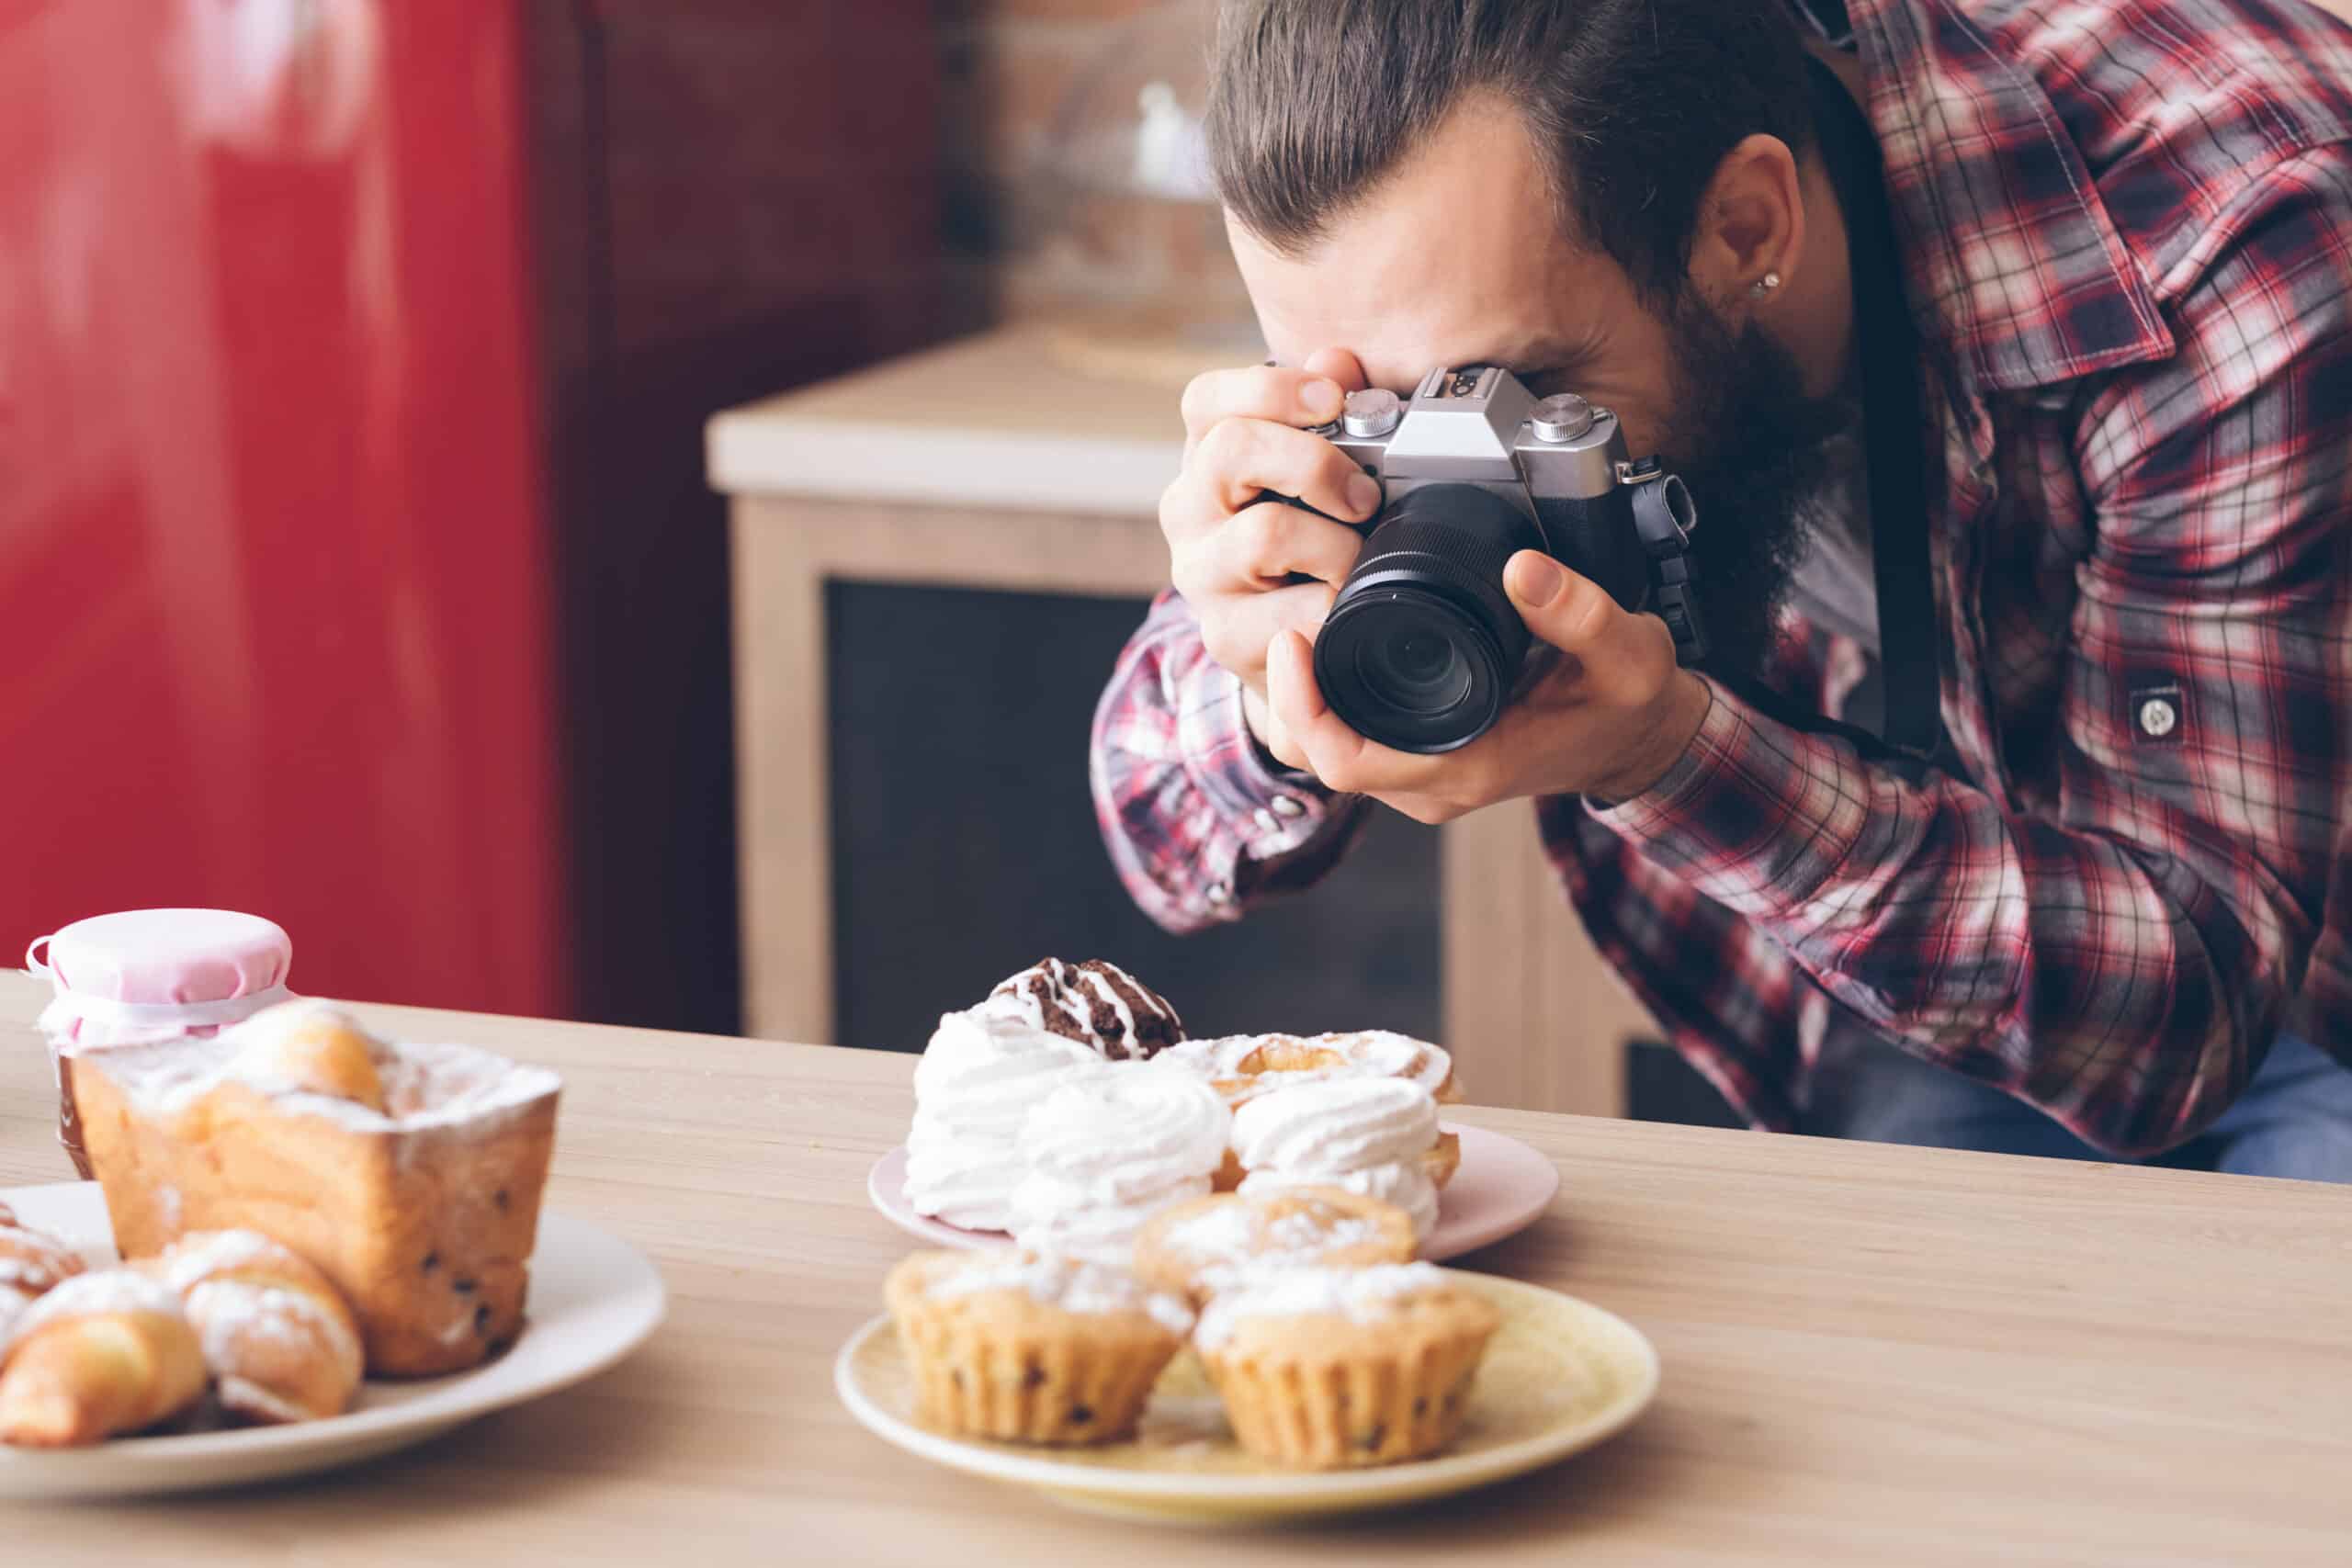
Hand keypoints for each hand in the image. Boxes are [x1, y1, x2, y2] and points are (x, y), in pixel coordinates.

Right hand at [1162, 348, 1383, 759]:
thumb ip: (1329, 410)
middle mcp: (1187, 510)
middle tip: (1363, 495)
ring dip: (1333, 543)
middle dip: (1315, 464)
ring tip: (1356, 558)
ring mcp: (1199, 574)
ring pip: (1263, 533)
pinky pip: (1290, 611)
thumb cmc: (1308, 543)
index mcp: (1206, 457)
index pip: (1208, 401)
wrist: (1291, 644)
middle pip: (1233, 449)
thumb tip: (1337, 358)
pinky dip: (1333, 602)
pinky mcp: (1223, 634)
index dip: (1272, 388)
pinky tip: (1344, 603)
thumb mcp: (1317, 472)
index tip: (1331, 399)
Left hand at [1261, 551, 1713, 820]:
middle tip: (1290, 619)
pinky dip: (1330, 703)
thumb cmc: (1630, 703)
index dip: (1304, 706)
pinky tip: (1330, 650)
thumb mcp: (1628, 654)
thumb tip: (1521, 568)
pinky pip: (1354, 741)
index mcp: (1470, 764)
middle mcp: (1436, 785)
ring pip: (1332, 752)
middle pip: (1321, 756)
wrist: (1641, 739)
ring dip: (1305, 700)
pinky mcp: (1424, 761)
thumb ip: (1582, 612)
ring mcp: (1426, 780)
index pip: (1348, 760)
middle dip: (1290, 695)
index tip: (1295, 638)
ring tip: (1302, 628)